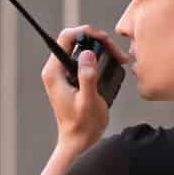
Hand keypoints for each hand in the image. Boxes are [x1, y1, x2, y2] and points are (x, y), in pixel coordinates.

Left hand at [43, 25, 126, 150]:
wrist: (79, 142)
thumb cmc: (82, 125)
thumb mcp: (88, 101)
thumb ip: (87, 76)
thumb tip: (88, 54)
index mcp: (54, 73)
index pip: (66, 38)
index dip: (86, 32)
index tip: (104, 39)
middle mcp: (56, 70)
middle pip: (75, 41)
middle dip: (98, 41)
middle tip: (116, 52)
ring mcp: (63, 74)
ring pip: (82, 49)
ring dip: (101, 50)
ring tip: (118, 58)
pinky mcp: (72, 79)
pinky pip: (85, 60)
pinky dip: (100, 59)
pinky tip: (113, 64)